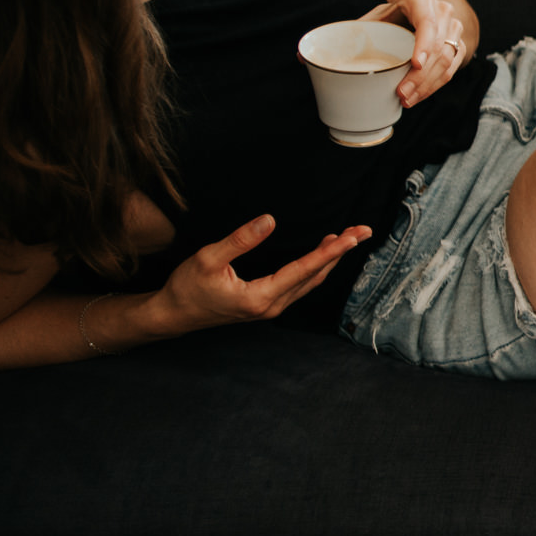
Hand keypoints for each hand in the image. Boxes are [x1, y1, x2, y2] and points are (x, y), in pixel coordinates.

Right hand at [151, 215, 370, 334]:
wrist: (173, 315)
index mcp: (260, 297)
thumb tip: (269, 220)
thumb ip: (240, 240)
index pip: (304, 270)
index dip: (330, 252)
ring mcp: (271, 307)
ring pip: (311, 281)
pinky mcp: (268, 304)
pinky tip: (323, 252)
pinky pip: (301, 284)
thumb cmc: (187, 288)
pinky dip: (316, 266)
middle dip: (340, 252)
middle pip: (315, 275)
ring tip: (349, 236)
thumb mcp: (209, 259)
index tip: (351, 237)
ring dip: (331, 258)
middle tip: (363, 230)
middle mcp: (272, 306)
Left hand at [363, 0, 467, 106]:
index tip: (415, 64)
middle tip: (401, 92)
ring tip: (406, 98)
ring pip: (447, 60)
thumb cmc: (392, 17)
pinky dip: (434, 86)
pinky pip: (451, 70)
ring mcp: (454, 29)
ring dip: (427, 84)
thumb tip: (318, 53)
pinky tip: (418, 96)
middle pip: (438, 46)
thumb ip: (353, 32)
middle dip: (420, 74)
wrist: (415, 12)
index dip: (423, 44)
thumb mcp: (373, 18)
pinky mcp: (459, 46)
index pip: (427, 22)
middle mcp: (442, 11)